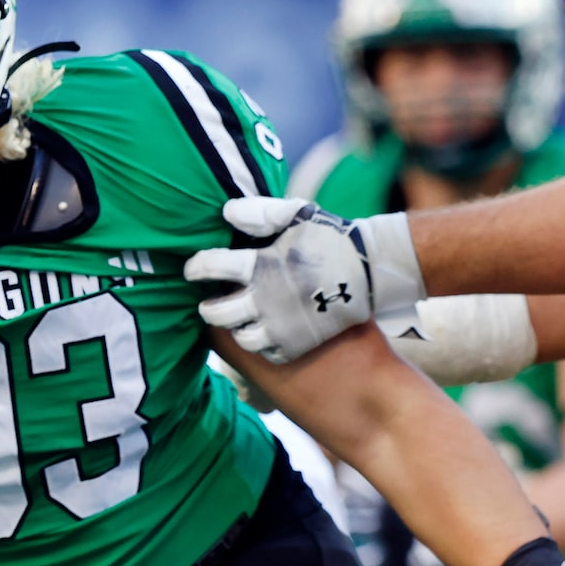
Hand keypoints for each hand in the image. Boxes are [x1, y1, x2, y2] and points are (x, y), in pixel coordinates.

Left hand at [186, 197, 419, 363]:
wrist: (371, 269)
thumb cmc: (329, 238)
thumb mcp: (297, 214)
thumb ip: (260, 212)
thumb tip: (226, 213)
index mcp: (262, 265)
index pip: (212, 267)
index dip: (196, 267)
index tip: (193, 269)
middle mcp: (266, 300)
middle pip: (218, 314)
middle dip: (208, 307)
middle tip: (209, 302)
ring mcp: (282, 326)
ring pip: (242, 337)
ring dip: (236, 328)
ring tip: (239, 317)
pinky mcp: (298, 344)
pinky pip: (268, 353)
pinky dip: (263, 345)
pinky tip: (265, 331)